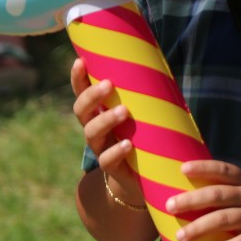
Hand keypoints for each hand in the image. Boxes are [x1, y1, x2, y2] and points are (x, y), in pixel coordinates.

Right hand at [69, 58, 142, 204]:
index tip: (80, 61)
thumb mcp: (140, 115)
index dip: (78, 78)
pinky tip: (128, 144)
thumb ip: (144, 96)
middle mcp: (94, 129)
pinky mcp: (112, 168)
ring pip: (92, 133)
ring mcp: (101, 149)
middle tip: (108, 85)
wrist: (139, 178)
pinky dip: (116, 151)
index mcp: (98, 112)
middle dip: (92, 96)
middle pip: (81, 111)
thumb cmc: (141, 137)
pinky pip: (107, 160)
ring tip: (124, 111)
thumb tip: (162, 68)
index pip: (82, 93)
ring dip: (106, 120)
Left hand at [166, 160, 240, 240]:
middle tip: (170, 206)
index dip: (203, 167)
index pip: (224, 170)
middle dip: (191, 199)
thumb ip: (236, 194)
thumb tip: (200, 197)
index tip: (182, 169)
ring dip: (200, 227)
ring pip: (225, 219)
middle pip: (218, 194)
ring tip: (181, 235)